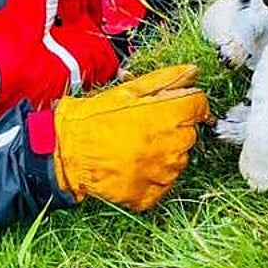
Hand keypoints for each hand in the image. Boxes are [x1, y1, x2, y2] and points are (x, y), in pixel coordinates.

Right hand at [53, 64, 210, 210]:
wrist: (68, 152)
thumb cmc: (96, 118)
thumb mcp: (129, 90)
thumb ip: (166, 80)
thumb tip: (193, 72)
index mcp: (168, 116)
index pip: (200, 107)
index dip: (188, 103)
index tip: (176, 105)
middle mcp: (171, 147)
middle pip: (190, 133)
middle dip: (174, 127)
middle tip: (146, 125)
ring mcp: (162, 174)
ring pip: (179, 159)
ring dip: (165, 152)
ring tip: (137, 146)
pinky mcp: (150, 195)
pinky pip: (164, 184)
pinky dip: (154, 176)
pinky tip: (135, 165)